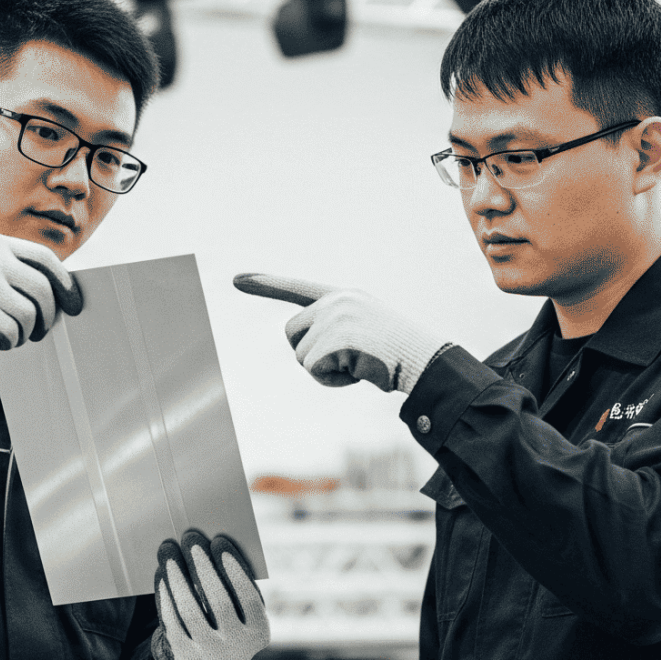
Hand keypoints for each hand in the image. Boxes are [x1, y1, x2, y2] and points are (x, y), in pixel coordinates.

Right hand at [0, 232, 83, 365]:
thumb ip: (16, 275)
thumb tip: (64, 294)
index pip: (44, 259)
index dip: (65, 284)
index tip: (75, 306)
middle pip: (41, 290)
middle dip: (47, 317)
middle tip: (39, 332)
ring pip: (27, 315)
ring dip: (23, 333)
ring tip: (7, 334)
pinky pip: (9, 332)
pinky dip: (7, 343)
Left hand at [152, 530, 269, 659]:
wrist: (208, 659)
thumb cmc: (228, 618)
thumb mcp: (241, 608)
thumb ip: (236, 584)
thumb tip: (212, 547)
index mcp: (259, 633)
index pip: (248, 598)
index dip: (234, 569)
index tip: (218, 541)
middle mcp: (237, 649)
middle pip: (218, 603)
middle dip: (202, 566)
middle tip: (190, 538)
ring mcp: (209, 655)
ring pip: (190, 611)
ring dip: (177, 576)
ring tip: (168, 549)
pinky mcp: (182, 657)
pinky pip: (171, 621)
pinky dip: (165, 594)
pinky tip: (162, 573)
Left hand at [234, 273, 449, 394]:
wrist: (425, 360)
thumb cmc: (399, 353)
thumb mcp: (367, 331)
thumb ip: (336, 330)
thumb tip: (310, 352)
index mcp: (343, 296)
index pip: (297, 288)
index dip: (265, 284)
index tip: (236, 279)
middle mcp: (336, 301)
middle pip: (290, 333)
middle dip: (308, 353)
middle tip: (347, 360)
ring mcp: (335, 318)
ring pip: (300, 355)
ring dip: (324, 370)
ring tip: (358, 365)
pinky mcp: (335, 339)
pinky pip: (312, 370)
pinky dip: (332, 380)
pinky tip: (359, 372)